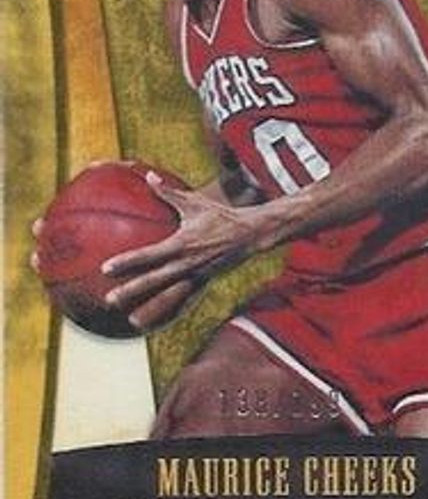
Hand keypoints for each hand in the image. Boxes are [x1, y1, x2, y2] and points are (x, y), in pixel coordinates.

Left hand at [102, 171, 259, 330]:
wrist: (250, 234)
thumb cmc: (220, 215)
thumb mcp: (194, 202)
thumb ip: (169, 192)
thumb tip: (149, 175)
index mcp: (182, 244)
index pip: (149, 255)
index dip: (127, 262)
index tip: (106, 268)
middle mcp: (188, 263)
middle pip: (155, 280)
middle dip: (132, 291)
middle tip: (109, 299)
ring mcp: (197, 276)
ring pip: (170, 297)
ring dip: (151, 309)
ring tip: (132, 322)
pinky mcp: (204, 283)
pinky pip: (186, 300)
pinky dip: (172, 311)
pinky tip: (160, 322)